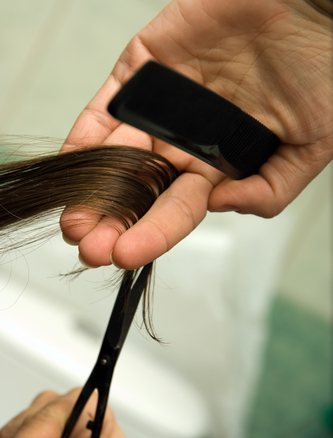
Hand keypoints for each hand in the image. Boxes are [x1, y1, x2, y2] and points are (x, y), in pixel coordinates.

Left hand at [60, 0, 332, 269]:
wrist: (307, 4)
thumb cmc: (317, 68)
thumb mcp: (311, 145)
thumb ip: (270, 188)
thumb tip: (219, 205)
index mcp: (220, 164)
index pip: (177, 210)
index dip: (152, 234)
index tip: (126, 255)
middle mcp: (185, 141)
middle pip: (139, 191)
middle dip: (112, 222)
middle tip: (91, 248)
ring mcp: (161, 108)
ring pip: (116, 156)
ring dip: (92, 190)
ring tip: (74, 223)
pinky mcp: (144, 69)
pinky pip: (108, 106)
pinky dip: (87, 136)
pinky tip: (73, 167)